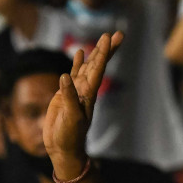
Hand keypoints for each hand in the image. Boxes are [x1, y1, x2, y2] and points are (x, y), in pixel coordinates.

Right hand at [42, 31, 124, 178]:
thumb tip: (65, 77)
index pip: (97, 70)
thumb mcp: (70, 118)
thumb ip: (68, 98)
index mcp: (88, 94)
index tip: (110, 38)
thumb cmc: (68, 137)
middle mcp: (85, 90)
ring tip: (103, 37)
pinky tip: (79, 52)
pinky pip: (73, 74)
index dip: (103, 54)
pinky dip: (77, 62)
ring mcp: (76, 91)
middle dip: (107, 50)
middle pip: (98, 65)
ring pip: (87, 67)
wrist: (63, 149)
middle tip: (119, 34)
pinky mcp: (65, 93)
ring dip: (95, 53)